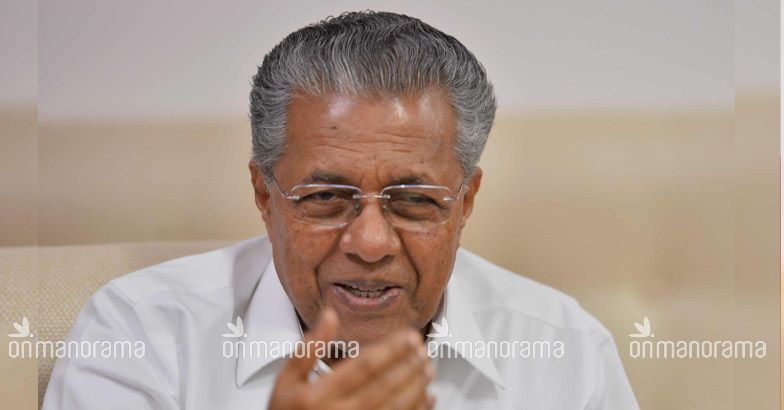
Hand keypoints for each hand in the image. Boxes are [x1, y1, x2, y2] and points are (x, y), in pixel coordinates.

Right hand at [268, 308, 435, 409]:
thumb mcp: (285, 380)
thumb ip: (308, 347)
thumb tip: (330, 315)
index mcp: (320, 394)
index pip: (364, 366)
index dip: (391, 349)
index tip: (409, 336)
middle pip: (384, 386)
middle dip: (408, 365)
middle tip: (423, 349)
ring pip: (395, 407)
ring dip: (416, 386)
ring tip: (428, 368)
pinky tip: (427, 398)